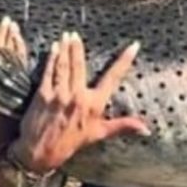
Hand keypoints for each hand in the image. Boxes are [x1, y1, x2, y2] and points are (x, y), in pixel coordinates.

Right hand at [0, 17, 25, 150]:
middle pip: (0, 47)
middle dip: (4, 32)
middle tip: (7, 21)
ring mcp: (7, 81)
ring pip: (13, 53)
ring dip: (15, 39)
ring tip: (15, 28)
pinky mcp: (18, 88)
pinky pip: (22, 64)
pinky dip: (22, 52)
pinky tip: (22, 44)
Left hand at [8, 31, 148, 174]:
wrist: (39, 153)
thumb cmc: (69, 144)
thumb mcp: (97, 134)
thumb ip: (122, 126)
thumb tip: (146, 130)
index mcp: (94, 105)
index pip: (113, 78)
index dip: (124, 61)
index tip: (134, 46)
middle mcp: (78, 97)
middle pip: (80, 66)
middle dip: (79, 48)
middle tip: (77, 34)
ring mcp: (59, 94)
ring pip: (64, 66)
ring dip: (65, 49)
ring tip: (66, 36)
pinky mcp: (43, 94)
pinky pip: (49, 72)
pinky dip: (51, 58)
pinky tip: (53, 48)